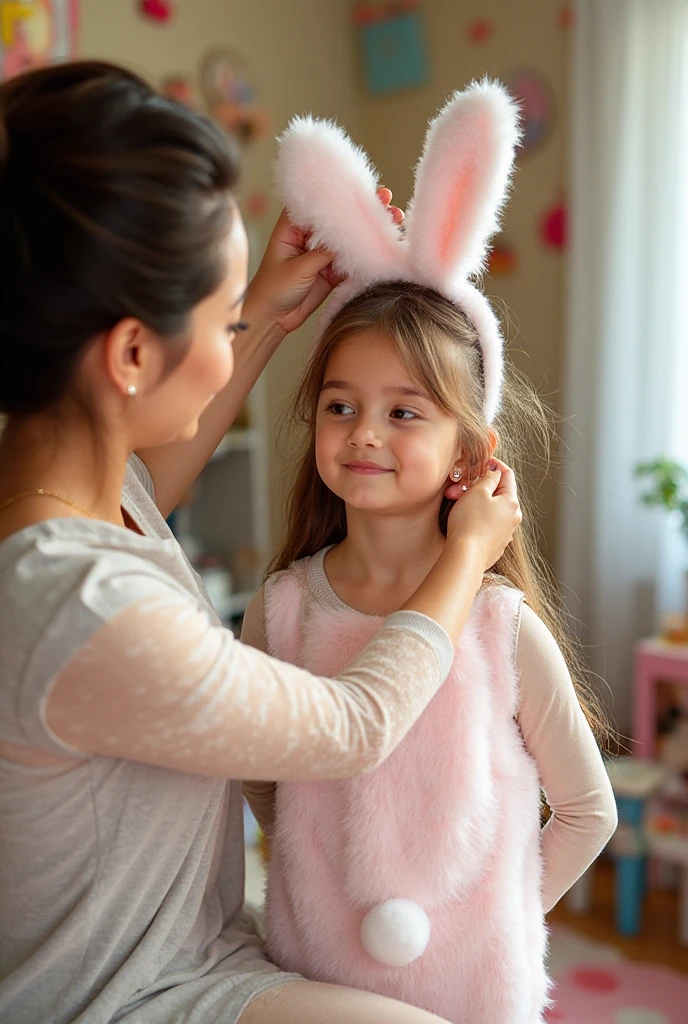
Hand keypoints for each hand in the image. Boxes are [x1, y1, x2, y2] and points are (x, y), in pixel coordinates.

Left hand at [244, 188, 402, 338]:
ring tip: (394, 219)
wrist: (272, 319)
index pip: (317, 202)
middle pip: (338, 218)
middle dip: (362, 210)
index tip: (361, 186)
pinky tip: (384, 245)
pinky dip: (368, 254)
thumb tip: (347, 238)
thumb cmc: (273, 289)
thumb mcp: (297, 268)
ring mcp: (322, 254)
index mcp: (293, 226)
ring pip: (349, 239)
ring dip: (369, 231)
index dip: (339, 193)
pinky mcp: (332, 272)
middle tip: (385, 199)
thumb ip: (322, 253)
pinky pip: (353, 260)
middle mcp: (309, 236)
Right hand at [445, 459, 521, 569]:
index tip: (483, 461)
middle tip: (460, 487)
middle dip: (479, 487)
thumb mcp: (477, 492)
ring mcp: (505, 533)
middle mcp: (513, 518)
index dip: (494, 465)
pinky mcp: (495, 544)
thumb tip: (495, 471)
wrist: (465, 556)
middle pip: (498, 493)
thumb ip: (488, 478)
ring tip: (458, 503)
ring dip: (475, 502)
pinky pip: (488, 523)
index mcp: (512, 502)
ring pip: (492, 509)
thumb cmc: (470, 523)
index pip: (507, 475)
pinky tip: (464, 519)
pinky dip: (477, 517)